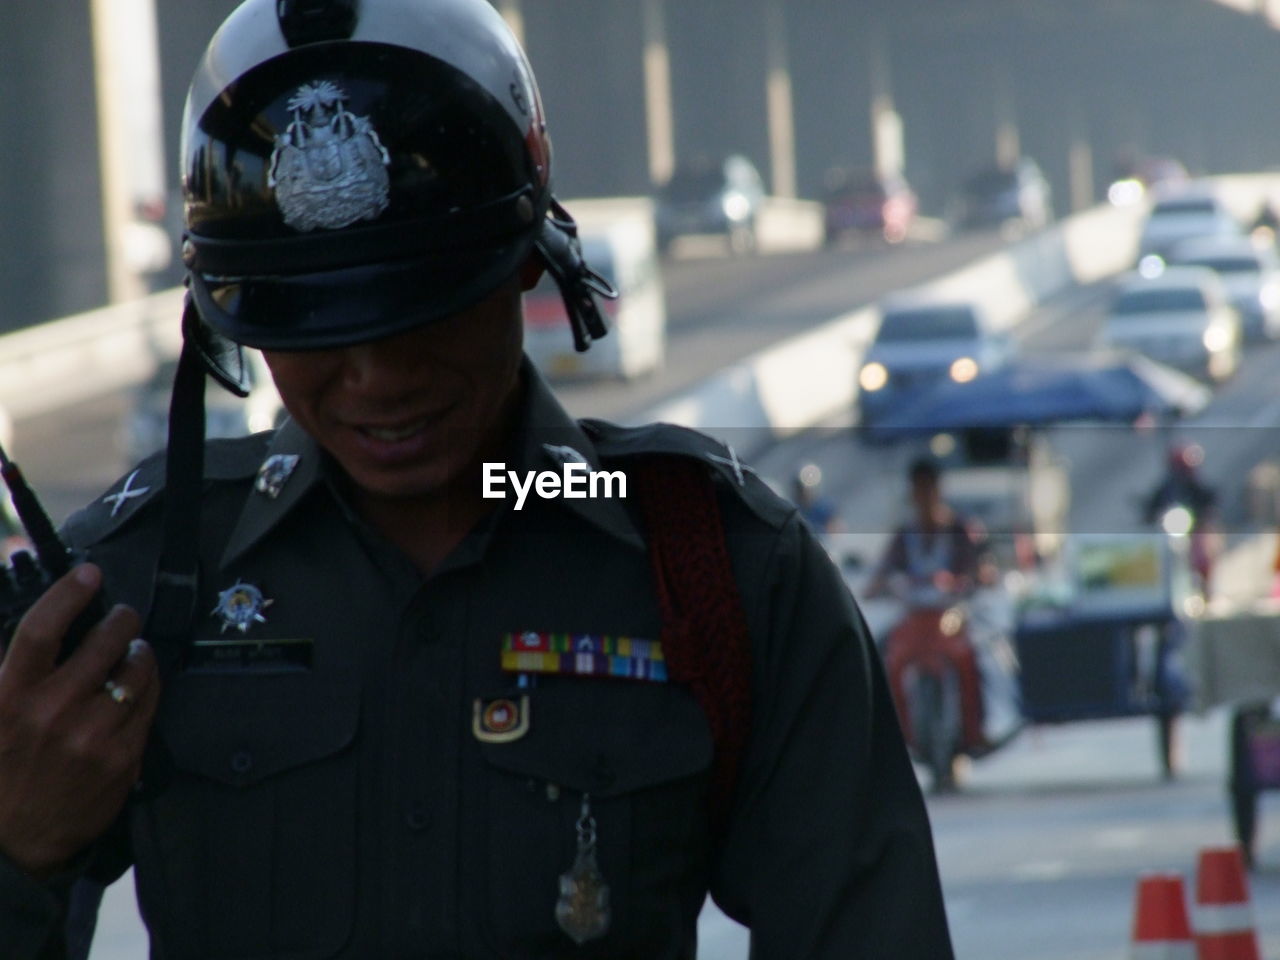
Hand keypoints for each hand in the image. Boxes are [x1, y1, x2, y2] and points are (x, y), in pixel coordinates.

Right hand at [0, 564, 158, 878]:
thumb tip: (45, 627)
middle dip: (121, 619)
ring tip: (133, 651)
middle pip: (103, 641)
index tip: (88, 574)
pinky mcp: (123, 756)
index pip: (42, 629)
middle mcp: (52, 712)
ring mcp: (91, 735)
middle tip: (123, 616)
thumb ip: (9, 670)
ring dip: (140, 652)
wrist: (12, 841)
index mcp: (9, 696)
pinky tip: (138, 685)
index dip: (68, 594)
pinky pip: (148, 703)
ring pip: (136, 670)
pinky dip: (147, 686)